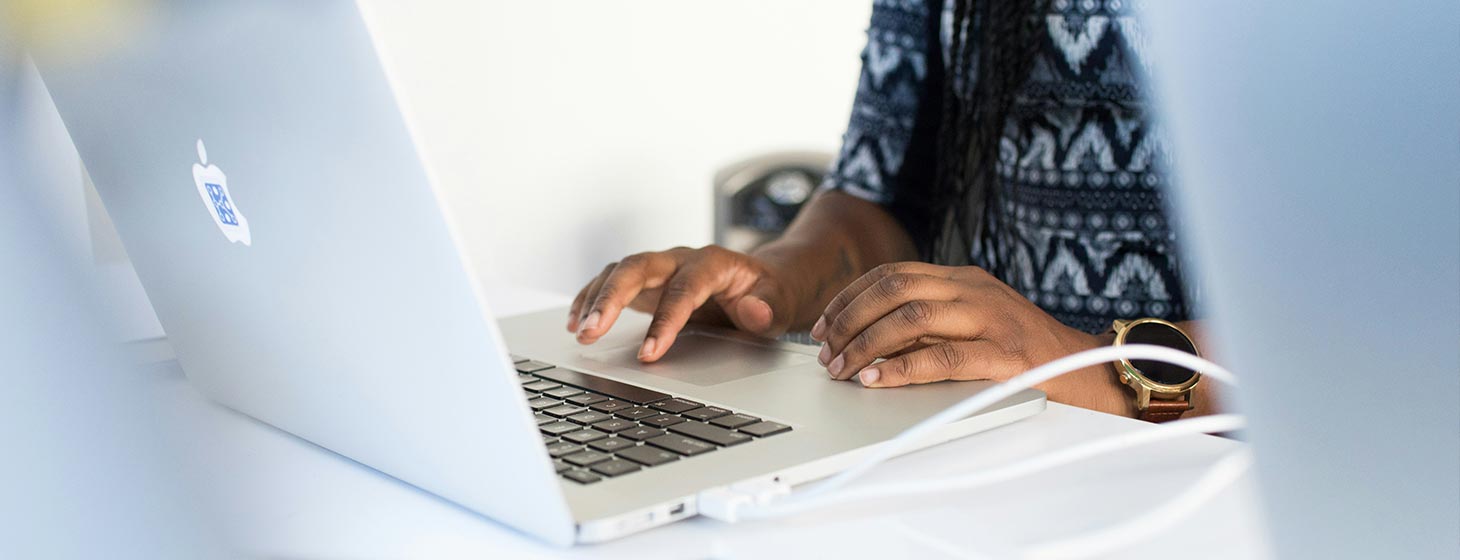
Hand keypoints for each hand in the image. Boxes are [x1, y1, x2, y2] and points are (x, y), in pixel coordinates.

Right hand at [569, 246, 797, 361]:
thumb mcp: (781, 302)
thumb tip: (753, 310)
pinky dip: (591, 298)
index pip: (684, 289)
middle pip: (638, 267)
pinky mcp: (648, 281)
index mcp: (713, 263)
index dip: (665, 321)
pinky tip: (576, 322)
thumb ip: (769, 307)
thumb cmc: (770, 294)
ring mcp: (661, 268)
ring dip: (595, 299)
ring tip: (579, 331)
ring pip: (619, 271)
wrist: (764, 281)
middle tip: (591, 331)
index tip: (649, 354)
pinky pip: (612, 281)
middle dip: (611, 298)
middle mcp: (681, 259)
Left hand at [809, 262, 1129, 413]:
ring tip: (842, 368)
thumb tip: (868, 340)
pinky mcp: (1004, 355)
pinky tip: (876, 379)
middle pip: (893, 289)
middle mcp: (973, 290)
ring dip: (865, 344)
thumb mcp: (974, 323)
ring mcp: (991, 319)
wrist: (1090, 371)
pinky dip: (900, 369)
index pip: (892, 274)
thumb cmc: (1026, 353)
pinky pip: (940, 358)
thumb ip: (931, 324)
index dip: (849, 297)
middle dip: (849, 319)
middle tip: (825, 351)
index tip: (822, 323)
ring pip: (910, 318)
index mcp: (963, 279)